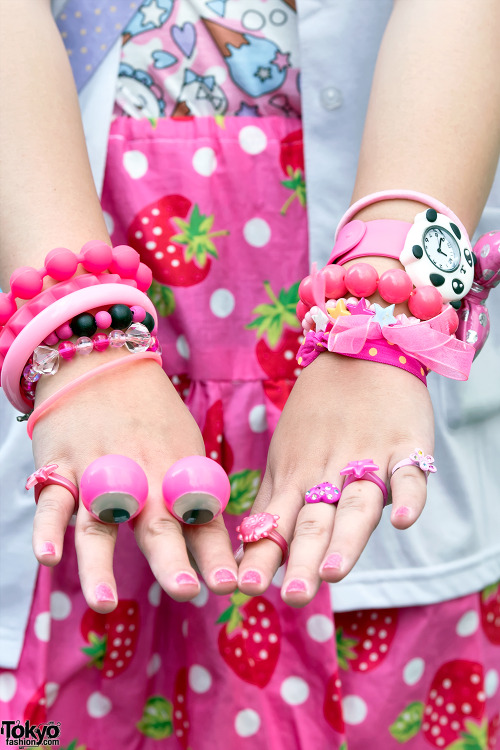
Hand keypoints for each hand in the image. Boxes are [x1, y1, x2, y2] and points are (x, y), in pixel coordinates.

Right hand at [30, 350, 237, 612]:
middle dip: (171, 560)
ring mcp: (98, 473)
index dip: (215, 554)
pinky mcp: (61, 467)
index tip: (231, 586)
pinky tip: (48, 558)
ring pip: (97, 524)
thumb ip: (194, 496)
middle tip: (186, 591)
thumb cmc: (152, 416)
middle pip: (156, 524)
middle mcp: (141, 476)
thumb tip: (216, 547)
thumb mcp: (185, 448)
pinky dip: (47, 529)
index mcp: (177, 473)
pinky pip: (52, 501)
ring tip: (105, 604)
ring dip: (100, 565)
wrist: (103, 361)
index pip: (201, 520)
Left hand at [237, 352, 433, 604]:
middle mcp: (328, 473)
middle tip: (294, 596)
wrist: (357, 352)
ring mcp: (368, 460)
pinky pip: (410, 475)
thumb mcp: (285, 458)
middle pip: (316, 521)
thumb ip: (275, 504)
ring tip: (335, 572)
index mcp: (296, 477)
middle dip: (304, 560)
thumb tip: (251, 553)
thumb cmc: (315, 418)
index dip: (264, 555)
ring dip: (347, 538)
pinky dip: (407, 496)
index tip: (247, 589)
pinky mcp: (405, 447)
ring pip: (357, 505)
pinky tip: (402, 520)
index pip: (278, 523)